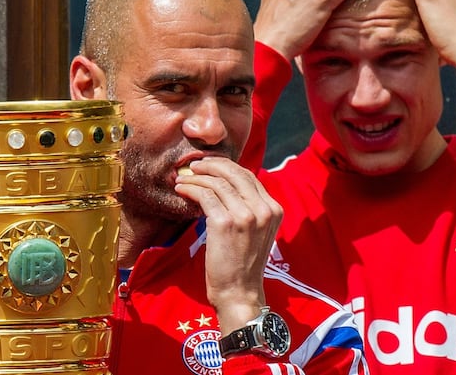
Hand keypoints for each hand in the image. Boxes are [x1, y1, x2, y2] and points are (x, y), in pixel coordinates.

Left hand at [174, 157, 282, 333]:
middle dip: (211, 165)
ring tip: (183, 179)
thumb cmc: (242, 264)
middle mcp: (263, 210)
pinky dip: (191, 189)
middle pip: (235, 173)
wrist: (238, 292)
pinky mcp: (225, 223)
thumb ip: (249, 207)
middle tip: (194, 165)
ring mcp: (246, 216)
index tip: (209, 164)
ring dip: (196, 178)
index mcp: (274, 210)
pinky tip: (181, 190)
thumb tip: (224, 184)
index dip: (226, 166)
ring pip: (217, 183)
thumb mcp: (256, 231)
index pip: (249, 176)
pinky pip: (205, 196)